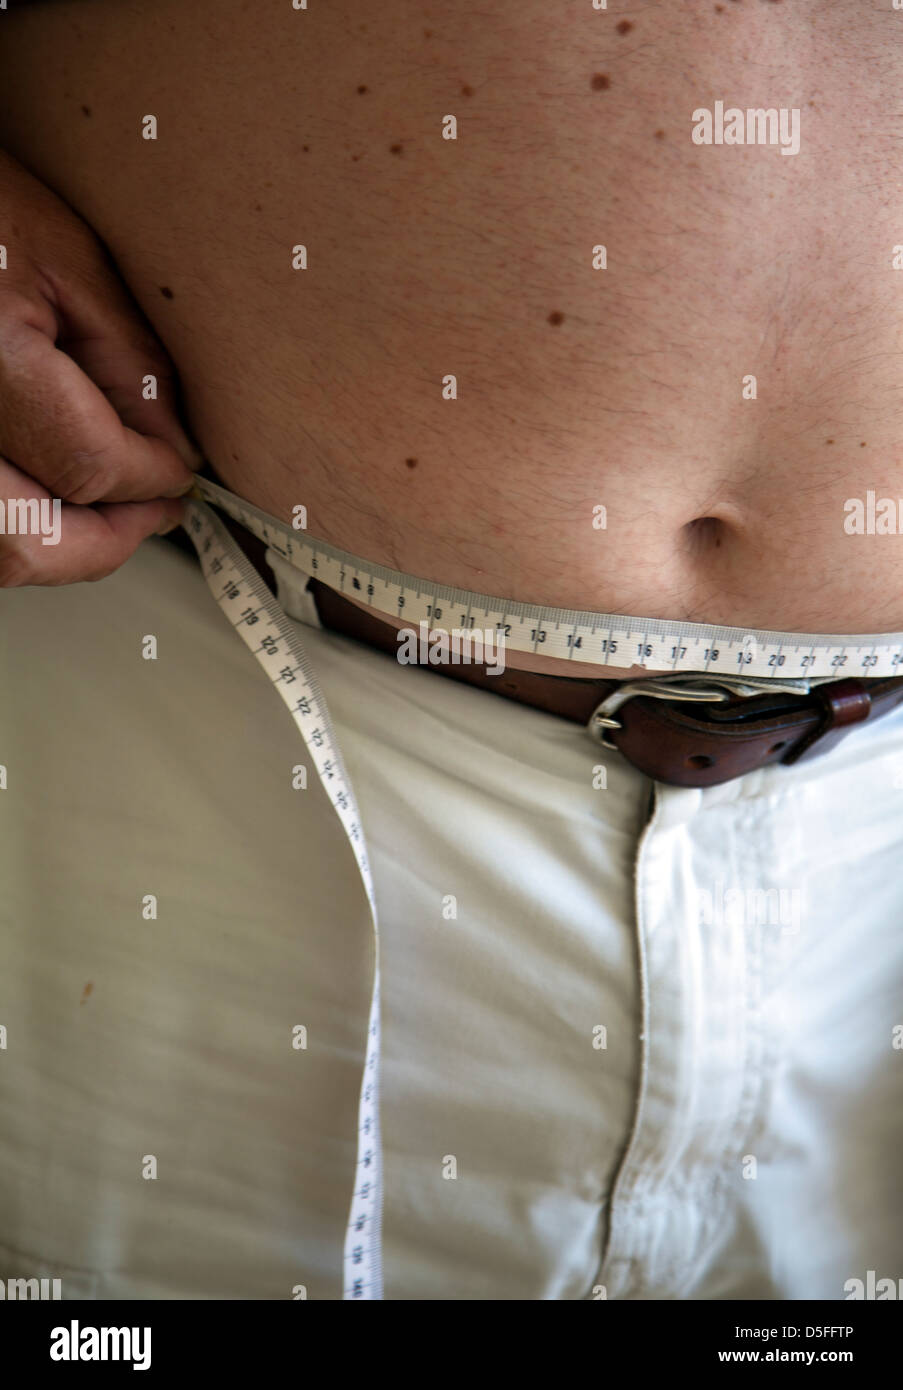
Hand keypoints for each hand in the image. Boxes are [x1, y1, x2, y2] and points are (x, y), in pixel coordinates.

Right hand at [0, 149, 197, 585]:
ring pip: (0, 553)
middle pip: (29, 542)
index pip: (89, 467)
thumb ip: (128, 366)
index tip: (183, 471)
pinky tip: (58, 500)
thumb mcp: (69, 265)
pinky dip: (24, 532)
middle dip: (107, 540)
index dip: (151, 479)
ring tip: (112, 512)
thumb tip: (175, 450)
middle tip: (156, 512)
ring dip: (64, 548)